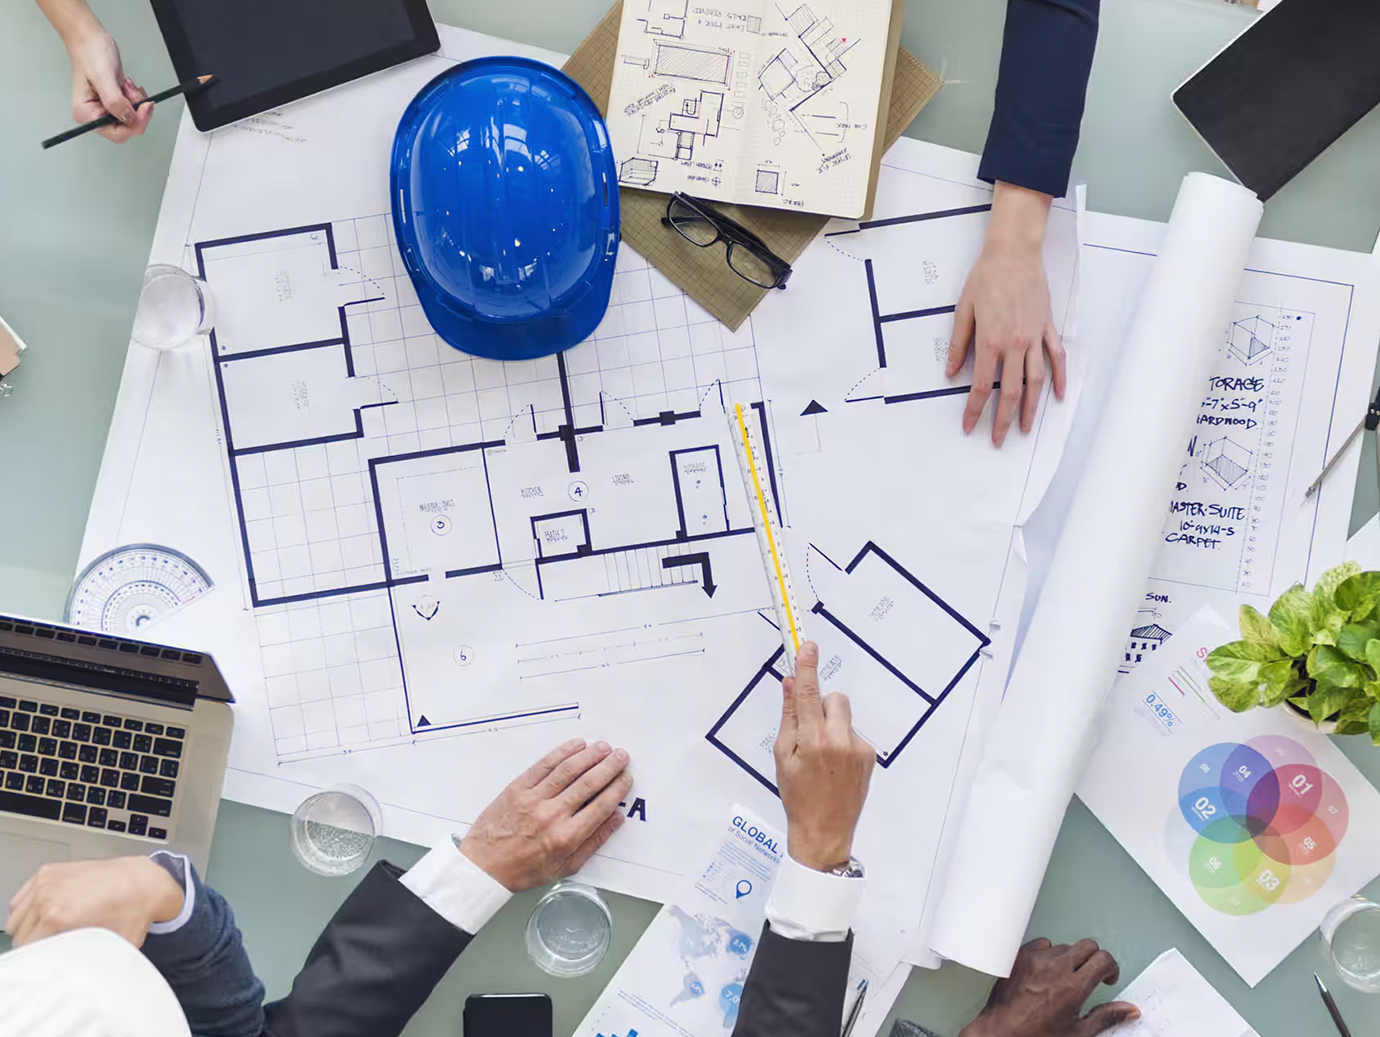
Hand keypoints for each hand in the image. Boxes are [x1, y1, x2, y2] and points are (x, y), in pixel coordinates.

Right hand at [5, 856, 183, 947]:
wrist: (145, 882)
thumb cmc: (131, 911)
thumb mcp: (109, 948)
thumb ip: (86, 964)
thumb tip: (74, 979)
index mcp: (56, 916)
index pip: (25, 949)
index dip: (35, 960)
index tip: (44, 963)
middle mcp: (47, 896)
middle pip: (19, 934)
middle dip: (32, 944)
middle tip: (49, 949)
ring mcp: (46, 881)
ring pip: (16, 917)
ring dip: (27, 927)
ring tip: (46, 933)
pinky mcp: (49, 871)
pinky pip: (22, 898)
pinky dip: (27, 909)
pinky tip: (42, 916)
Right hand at [66, 27, 152, 141]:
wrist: (90, 39)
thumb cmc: (90, 53)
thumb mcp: (104, 79)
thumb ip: (116, 103)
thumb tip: (130, 119)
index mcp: (86, 114)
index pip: (118, 134)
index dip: (135, 124)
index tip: (144, 109)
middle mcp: (95, 115)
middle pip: (128, 127)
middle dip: (135, 110)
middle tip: (133, 92)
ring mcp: (105, 109)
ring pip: (133, 117)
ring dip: (136, 101)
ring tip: (125, 84)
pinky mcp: (114, 102)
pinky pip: (133, 108)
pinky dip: (136, 97)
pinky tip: (126, 85)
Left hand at [460, 738, 632, 891]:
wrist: (483, 866)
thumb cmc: (523, 869)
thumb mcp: (565, 867)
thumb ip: (593, 842)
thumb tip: (615, 819)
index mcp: (566, 838)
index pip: (601, 806)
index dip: (618, 789)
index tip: (626, 778)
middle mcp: (552, 816)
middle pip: (588, 783)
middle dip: (609, 767)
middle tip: (621, 756)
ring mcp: (533, 799)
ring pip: (568, 770)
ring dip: (590, 755)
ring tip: (603, 747)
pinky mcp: (518, 788)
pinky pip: (544, 765)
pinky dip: (563, 752)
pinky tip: (576, 745)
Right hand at [774, 641, 875, 870]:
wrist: (824, 830)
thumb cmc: (797, 795)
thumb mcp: (783, 756)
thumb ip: (789, 717)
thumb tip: (789, 685)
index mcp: (813, 741)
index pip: (808, 694)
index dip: (806, 667)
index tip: (807, 646)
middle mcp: (839, 741)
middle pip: (834, 699)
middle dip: (821, 706)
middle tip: (809, 730)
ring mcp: (859, 749)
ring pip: (844, 717)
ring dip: (832, 726)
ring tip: (822, 756)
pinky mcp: (870, 756)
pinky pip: (853, 733)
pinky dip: (843, 741)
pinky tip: (835, 766)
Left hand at [947, 181, 1066, 446]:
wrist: (1014, 253)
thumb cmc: (986, 278)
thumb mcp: (963, 310)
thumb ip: (959, 344)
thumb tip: (952, 372)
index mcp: (990, 341)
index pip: (981, 387)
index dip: (975, 411)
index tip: (969, 427)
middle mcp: (1015, 344)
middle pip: (1012, 393)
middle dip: (1004, 420)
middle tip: (998, 440)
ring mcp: (1034, 338)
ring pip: (1036, 382)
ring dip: (1032, 408)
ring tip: (1026, 430)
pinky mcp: (1047, 329)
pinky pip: (1056, 358)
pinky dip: (1060, 378)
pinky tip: (1059, 396)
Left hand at [959, 939, 1138, 1036]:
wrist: (1001, 1032)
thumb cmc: (1035, 1035)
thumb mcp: (1077, 1032)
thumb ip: (1106, 1017)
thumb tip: (1128, 1010)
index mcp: (1073, 987)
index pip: (1103, 959)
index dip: (1111, 967)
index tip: (1107, 977)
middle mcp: (1055, 968)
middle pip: (1088, 946)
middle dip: (1094, 959)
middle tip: (1090, 975)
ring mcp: (1036, 959)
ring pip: (1065, 945)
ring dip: (1070, 959)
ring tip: (1064, 978)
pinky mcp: (1020, 955)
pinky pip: (1042, 944)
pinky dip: (1048, 954)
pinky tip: (1045, 971)